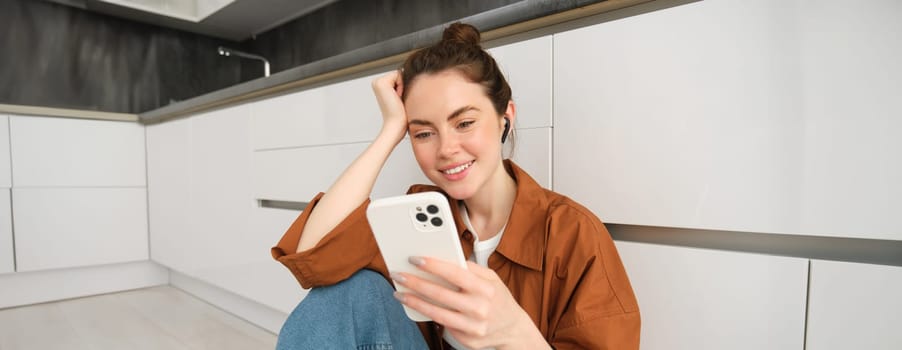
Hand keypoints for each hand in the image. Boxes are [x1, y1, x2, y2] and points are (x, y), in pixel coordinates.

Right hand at [371, 70, 407, 143]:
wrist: (395, 125)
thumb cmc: (401, 116)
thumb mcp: (403, 97)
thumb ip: (404, 85)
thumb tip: (413, 76)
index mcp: (380, 85)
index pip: (399, 76)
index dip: (404, 86)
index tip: (399, 100)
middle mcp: (377, 82)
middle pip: (400, 74)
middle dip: (404, 85)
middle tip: (399, 100)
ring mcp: (377, 82)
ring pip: (399, 74)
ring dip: (403, 86)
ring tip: (398, 99)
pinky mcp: (381, 83)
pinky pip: (399, 74)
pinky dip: (402, 86)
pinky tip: (397, 97)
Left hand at [392, 257, 550, 349]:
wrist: (513, 329)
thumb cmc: (498, 298)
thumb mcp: (492, 278)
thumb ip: (471, 268)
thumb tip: (444, 258)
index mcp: (486, 288)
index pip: (455, 273)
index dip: (433, 265)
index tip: (414, 259)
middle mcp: (479, 308)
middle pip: (440, 294)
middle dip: (416, 283)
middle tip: (398, 275)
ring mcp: (473, 327)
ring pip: (436, 313)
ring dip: (414, 302)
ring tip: (399, 293)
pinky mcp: (467, 340)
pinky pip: (443, 326)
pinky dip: (427, 315)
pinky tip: (416, 306)